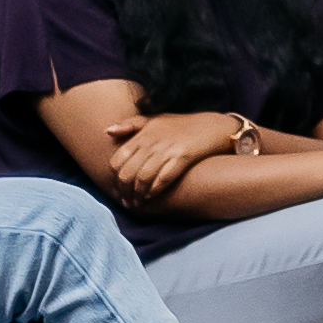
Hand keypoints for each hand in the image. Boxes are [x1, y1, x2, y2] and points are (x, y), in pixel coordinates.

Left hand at [101, 108, 252, 198]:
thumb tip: (107, 131)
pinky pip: (164, 178)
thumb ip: (131, 125)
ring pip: (143, 177)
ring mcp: (168, 148)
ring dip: (138, 194)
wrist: (215, 127)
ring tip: (137, 203)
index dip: (114, 178)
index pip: (117, 160)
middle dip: (124, 191)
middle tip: (126, 201)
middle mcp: (152, 141)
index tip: (117, 189)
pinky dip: (155, 190)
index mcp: (143, 133)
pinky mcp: (184, 156)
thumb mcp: (156, 119)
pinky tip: (151, 196)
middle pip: (127, 172)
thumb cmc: (183, 125)